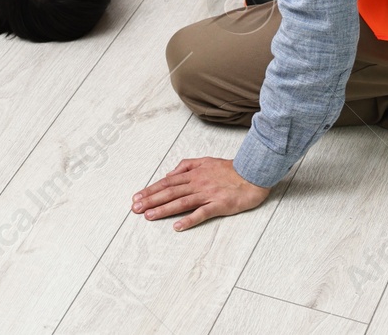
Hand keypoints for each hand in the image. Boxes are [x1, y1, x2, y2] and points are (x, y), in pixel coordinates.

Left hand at [131, 157, 269, 230]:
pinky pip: (202, 213)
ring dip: (163, 209)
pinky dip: (189, 220)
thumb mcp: (206, 160)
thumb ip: (187, 164)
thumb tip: (170, 173)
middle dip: (151, 200)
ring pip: (181, 202)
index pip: (167, 182)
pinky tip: (177, 226)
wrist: (252, 174)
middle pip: (170, 191)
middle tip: (135, 208)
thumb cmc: (230, 169)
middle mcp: (197, 183)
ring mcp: (208, 194)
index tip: (137, 197)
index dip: (151, 189)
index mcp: (194, 173)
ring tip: (149, 216)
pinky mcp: (219, 205)